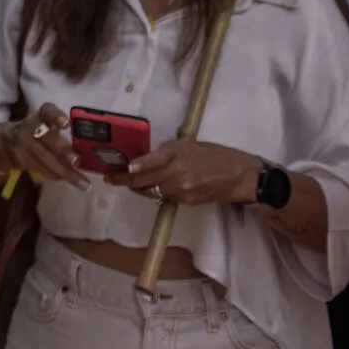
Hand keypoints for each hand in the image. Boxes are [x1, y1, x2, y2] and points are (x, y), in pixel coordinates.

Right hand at [0, 103, 88, 190]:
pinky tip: (67, 180)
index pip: (47, 111)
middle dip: (62, 151)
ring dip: (65, 172)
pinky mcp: (19, 159)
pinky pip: (41, 169)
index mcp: (40, 116)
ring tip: (84, 184)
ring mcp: (22, 144)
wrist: (1, 142)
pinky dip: (55, 175)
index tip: (66, 124)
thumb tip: (90, 148)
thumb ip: (61, 132)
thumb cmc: (32, 132)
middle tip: (77, 161)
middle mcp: (29, 128)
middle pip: (47, 139)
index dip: (56, 116)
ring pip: (45, 159)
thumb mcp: (43, 125)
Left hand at [125, 140, 262, 205]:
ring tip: (132, 181)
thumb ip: (163, 154)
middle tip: (111, 179)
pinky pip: (165, 198)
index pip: (145, 165)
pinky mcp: (187, 202)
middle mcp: (175, 175)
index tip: (112, 172)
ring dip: (141, 188)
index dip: (127, 170)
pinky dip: (158, 192)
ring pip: (152, 192)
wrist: (237, 174)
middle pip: (143, 182)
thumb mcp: (185, 145)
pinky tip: (157, 186)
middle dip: (125, 181)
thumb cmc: (211, 154)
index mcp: (175, 156)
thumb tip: (141, 162)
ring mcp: (181, 191)